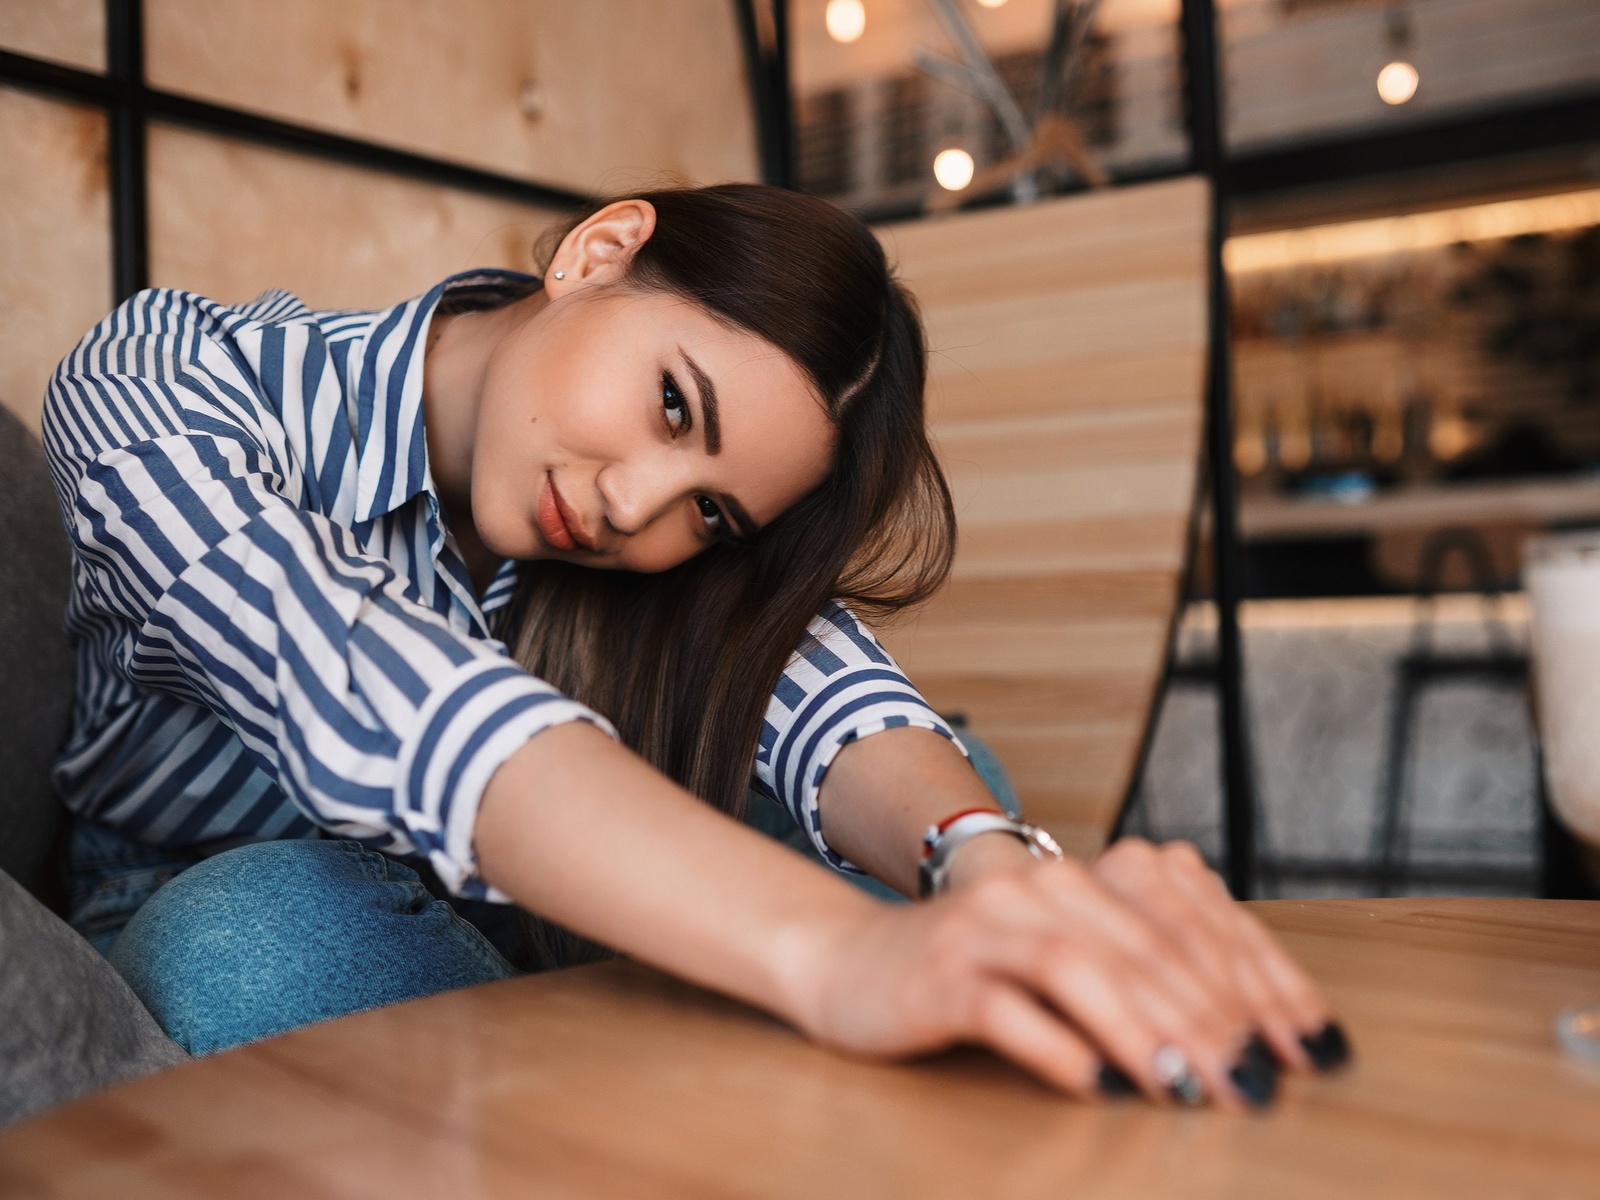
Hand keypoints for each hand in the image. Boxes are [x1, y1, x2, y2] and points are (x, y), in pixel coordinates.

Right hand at [785, 839, 1337, 1109]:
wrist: (853, 963)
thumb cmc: (977, 974)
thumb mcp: (1069, 960)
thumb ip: (1146, 975)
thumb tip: (1258, 1036)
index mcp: (1086, 878)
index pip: (1194, 922)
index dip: (1260, 983)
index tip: (1311, 1049)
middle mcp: (1040, 888)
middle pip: (1147, 948)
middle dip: (1215, 1020)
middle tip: (1261, 1085)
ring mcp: (987, 928)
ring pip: (1082, 969)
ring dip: (1145, 1032)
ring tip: (1193, 1088)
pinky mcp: (941, 975)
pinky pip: (1006, 1009)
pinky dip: (1058, 1048)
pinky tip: (1098, 1087)